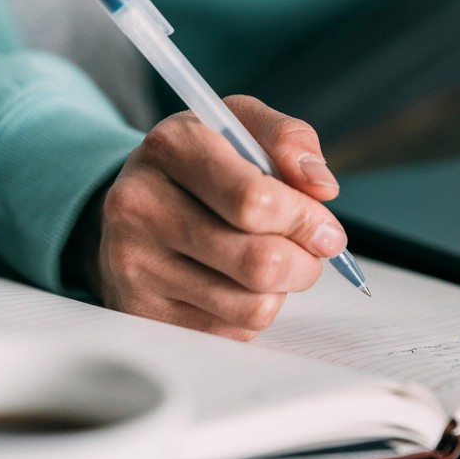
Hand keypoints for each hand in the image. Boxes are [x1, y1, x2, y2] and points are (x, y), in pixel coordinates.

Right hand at [72, 96, 348, 339]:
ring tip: (267, 264)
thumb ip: (289, 139)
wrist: (133, 206)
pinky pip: (232, 332)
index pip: (254, 201)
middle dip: (304, 262)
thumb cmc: (199, 165)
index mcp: (170, 148)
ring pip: (252, 306)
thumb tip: (321, 186)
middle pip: (259, 262)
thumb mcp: (240, 126)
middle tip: (309, 252)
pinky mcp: (141, 311)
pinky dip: (251, 313)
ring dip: (281, 290)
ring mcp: (135, 265)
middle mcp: (141, 206)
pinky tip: (235, 285)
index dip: (305, 220)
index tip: (326, 228)